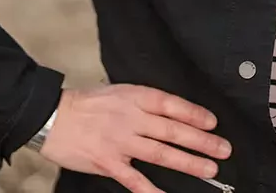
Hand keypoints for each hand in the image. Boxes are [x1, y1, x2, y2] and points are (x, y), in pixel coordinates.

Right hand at [37, 84, 232, 192]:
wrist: (52, 116)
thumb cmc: (85, 104)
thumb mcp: (117, 92)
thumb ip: (143, 104)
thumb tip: (173, 114)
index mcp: (133, 97)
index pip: (171, 105)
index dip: (194, 114)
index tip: (213, 123)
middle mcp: (130, 119)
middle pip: (172, 130)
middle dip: (201, 141)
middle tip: (223, 149)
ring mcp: (120, 142)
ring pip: (161, 154)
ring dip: (188, 162)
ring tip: (209, 169)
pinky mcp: (108, 163)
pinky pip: (135, 180)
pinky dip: (153, 190)